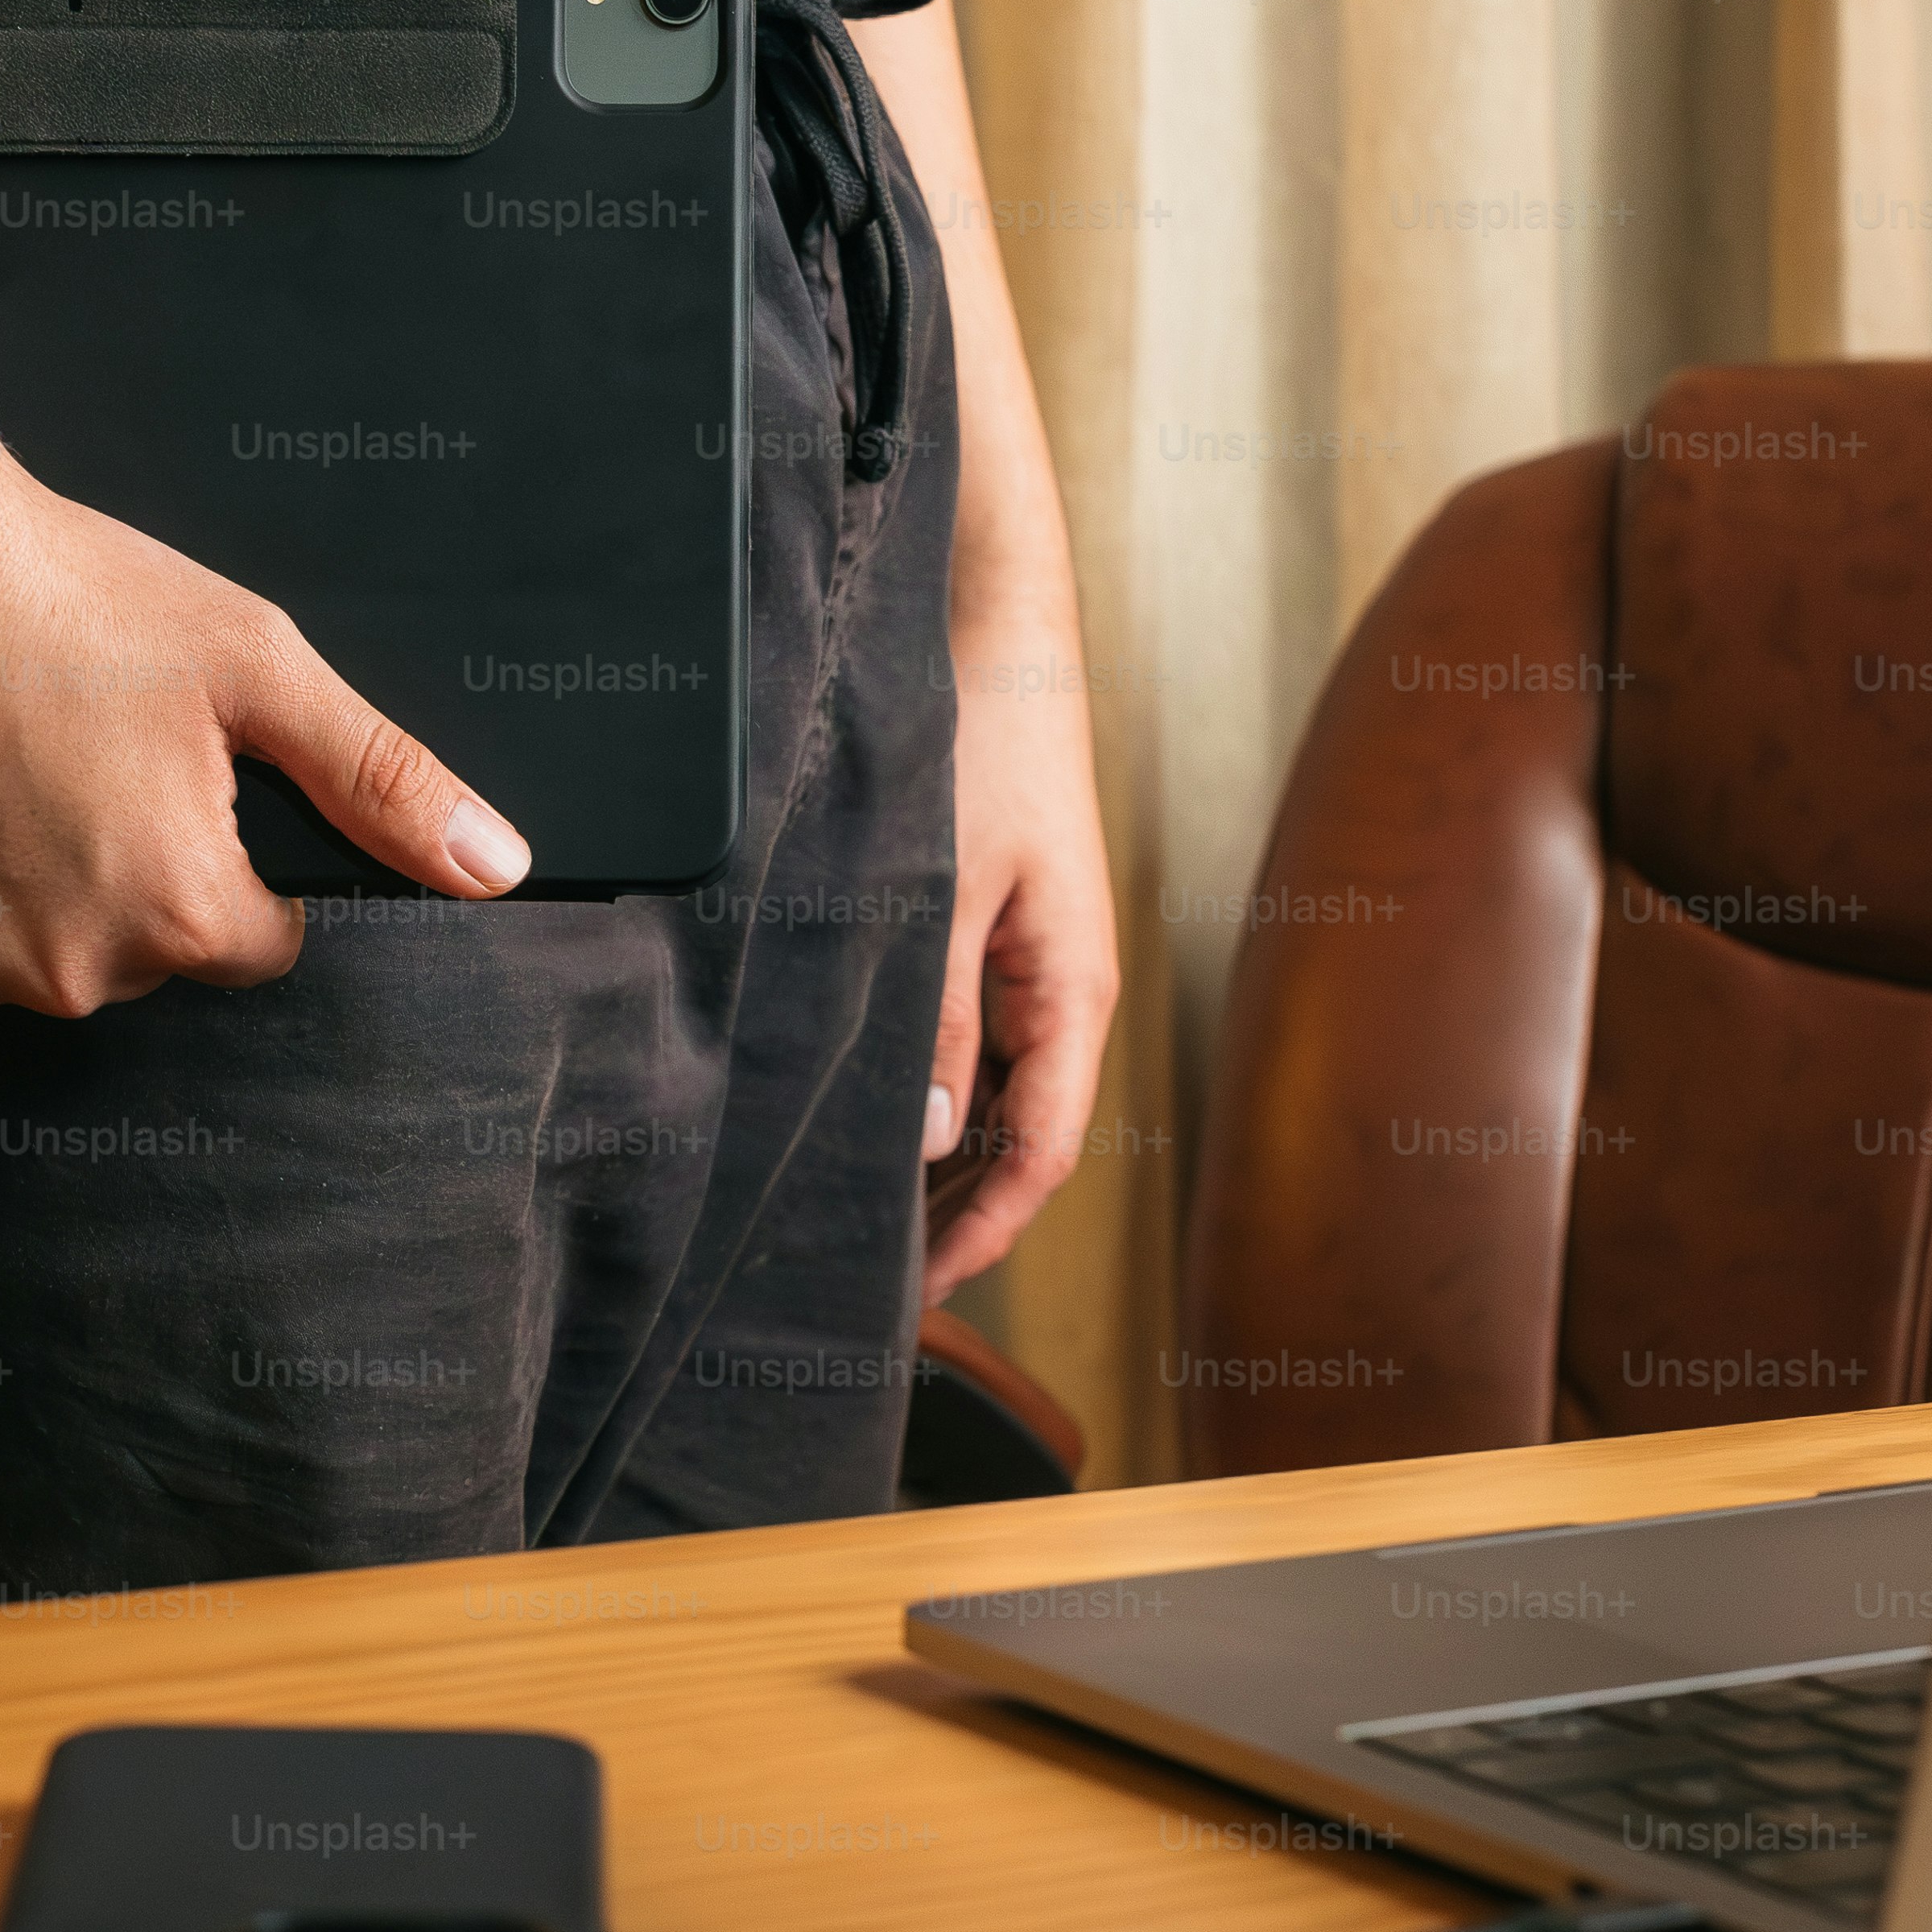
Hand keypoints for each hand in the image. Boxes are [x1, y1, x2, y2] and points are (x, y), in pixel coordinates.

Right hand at [0, 448, 529, 1013]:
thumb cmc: (54, 591)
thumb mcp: (254, 666)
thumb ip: (381, 779)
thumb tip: (495, 864)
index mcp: (178, 909)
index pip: (254, 941)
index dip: (230, 856)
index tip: (176, 777)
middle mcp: (66, 968)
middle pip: (139, 953)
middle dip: (124, 868)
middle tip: (73, 746)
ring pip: (28, 953)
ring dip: (21, 881)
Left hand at [925, 629, 1119, 1301]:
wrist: (998, 640)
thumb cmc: (984, 746)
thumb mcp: (945, 889)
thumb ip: (937, 1017)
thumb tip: (934, 1138)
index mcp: (1072, 994)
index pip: (1043, 1152)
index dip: (984, 1231)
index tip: (919, 1291)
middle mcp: (1063, 995)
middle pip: (1020, 1139)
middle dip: (955, 1212)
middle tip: (868, 1272)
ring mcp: (1032, 967)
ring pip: (993, 1096)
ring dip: (939, 1157)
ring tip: (858, 1214)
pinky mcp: (998, 937)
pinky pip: (972, 1042)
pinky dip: (930, 1091)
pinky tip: (873, 1114)